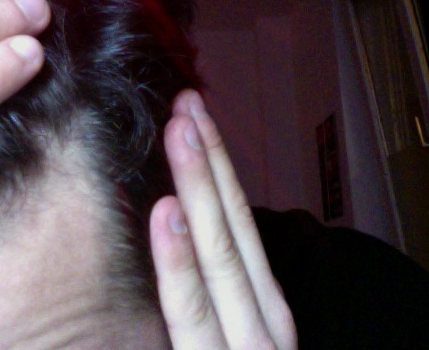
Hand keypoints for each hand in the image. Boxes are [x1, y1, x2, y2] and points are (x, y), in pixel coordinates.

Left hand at [150, 90, 296, 348]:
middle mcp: (261, 311)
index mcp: (260, 298)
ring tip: (179, 131)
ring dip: (198, 185)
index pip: (238, 220)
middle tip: (186, 102)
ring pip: (220, 251)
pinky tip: (167, 213)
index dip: (216, 165)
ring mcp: (246, 338)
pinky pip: (191, 308)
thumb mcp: (233, 329)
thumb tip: (183, 224)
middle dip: (209, 158)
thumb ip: (214, 288)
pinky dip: (180, 260)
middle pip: (233, 222)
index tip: (194, 116)